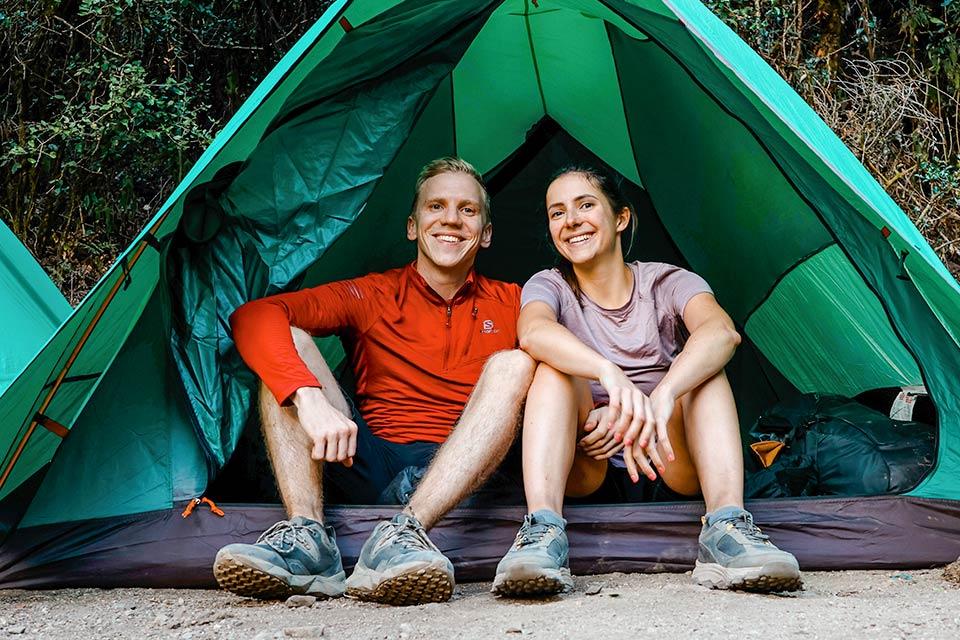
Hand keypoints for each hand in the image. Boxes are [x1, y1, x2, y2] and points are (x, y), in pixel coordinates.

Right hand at [292, 387, 357, 465]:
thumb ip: (347, 444)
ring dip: (323, 456)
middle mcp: (344, 430)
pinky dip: (315, 454)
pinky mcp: (319, 435)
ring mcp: (332, 433)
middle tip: (325, 448)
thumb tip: (350, 464)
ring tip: (319, 446)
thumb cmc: (327, 415)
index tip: (333, 448)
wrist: (312, 401)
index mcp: (352, 428)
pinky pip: (319, 455)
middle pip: (340, 458)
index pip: (351, 453)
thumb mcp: (341, 427)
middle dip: (331, 457)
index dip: (341, 455)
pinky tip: (314, 446)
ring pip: (330, 458)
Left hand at [578, 406, 623, 459]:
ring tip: (584, 451)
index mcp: (612, 419)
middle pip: (601, 443)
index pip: (599, 433)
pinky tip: (592, 455)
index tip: (579, 442)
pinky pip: (610, 454)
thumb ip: (590, 420)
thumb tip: (586, 428)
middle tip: (579, 448)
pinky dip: (600, 456)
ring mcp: (622, 438)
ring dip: (592, 453)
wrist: (617, 416)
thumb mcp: (596, 413)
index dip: (588, 439)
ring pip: (605, 450)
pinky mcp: (622, 445)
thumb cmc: (603, 415)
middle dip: (588, 447)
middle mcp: (619, 429)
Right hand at [597, 363, 656, 481]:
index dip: (647, 434)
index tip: (644, 448)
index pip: (650, 420)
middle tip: (628, 445)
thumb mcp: (632, 405)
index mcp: (645, 402)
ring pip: (628, 413)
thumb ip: (637, 418)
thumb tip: (642, 439)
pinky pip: (615, 405)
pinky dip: (612, 418)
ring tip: (617, 439)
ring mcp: (628, 392)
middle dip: (635, 433)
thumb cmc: (622, 394)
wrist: (611, 373)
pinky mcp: (616, 388)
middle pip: (641, 418)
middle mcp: (639, 397)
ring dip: (623, 427)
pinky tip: (608, 427)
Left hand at [623, 386, 676, 482]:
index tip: (635, 480)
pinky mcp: (658, 421)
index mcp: (631, 435)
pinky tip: (671, 458)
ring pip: (649, 446)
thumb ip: (641, 445)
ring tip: (662, 471)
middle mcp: (637, 432)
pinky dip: (666, 448)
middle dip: (644, 467)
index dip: (631, 468)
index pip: (627, 455)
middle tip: (651, 478)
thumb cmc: (651, 416)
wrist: (660, 396)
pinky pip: (662, 437)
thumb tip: (641, 462)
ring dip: (656, 460)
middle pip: (636, 453)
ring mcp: (647, 427)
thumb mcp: (644, 432)